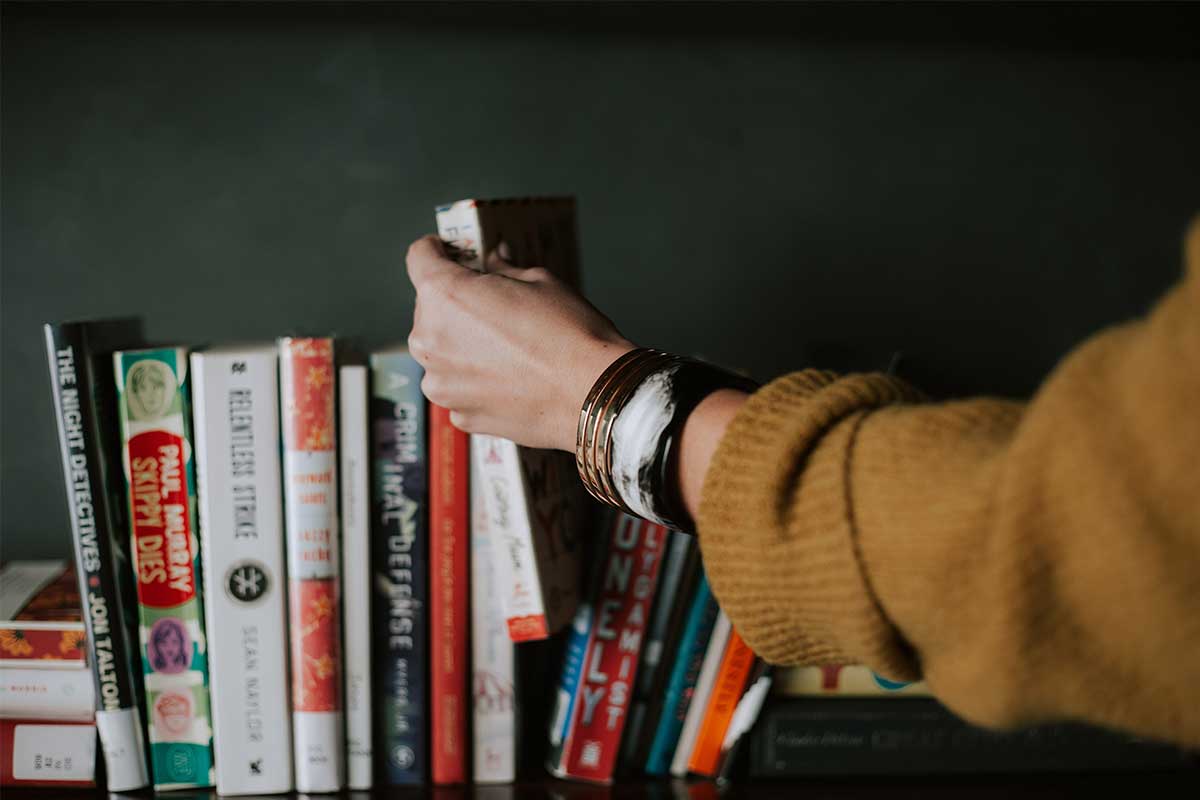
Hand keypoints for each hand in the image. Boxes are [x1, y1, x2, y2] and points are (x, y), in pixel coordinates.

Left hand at [405, 235, 634, 450]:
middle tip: (494, 306)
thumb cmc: (569, 335)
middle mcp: (430, 340)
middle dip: (456, 303)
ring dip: (462, 345)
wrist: (593, 395)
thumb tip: (495, 261)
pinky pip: (459, 387)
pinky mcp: (460, 414)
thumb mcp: (539, 281)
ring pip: (442, 352)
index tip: (448, 252)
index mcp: (445, 295)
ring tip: (507, 349)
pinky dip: (476, 380)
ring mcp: (441, 384)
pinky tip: (511, 379)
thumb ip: (504, 270)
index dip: (435, 250)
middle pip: (430, 308)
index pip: (419, 257)